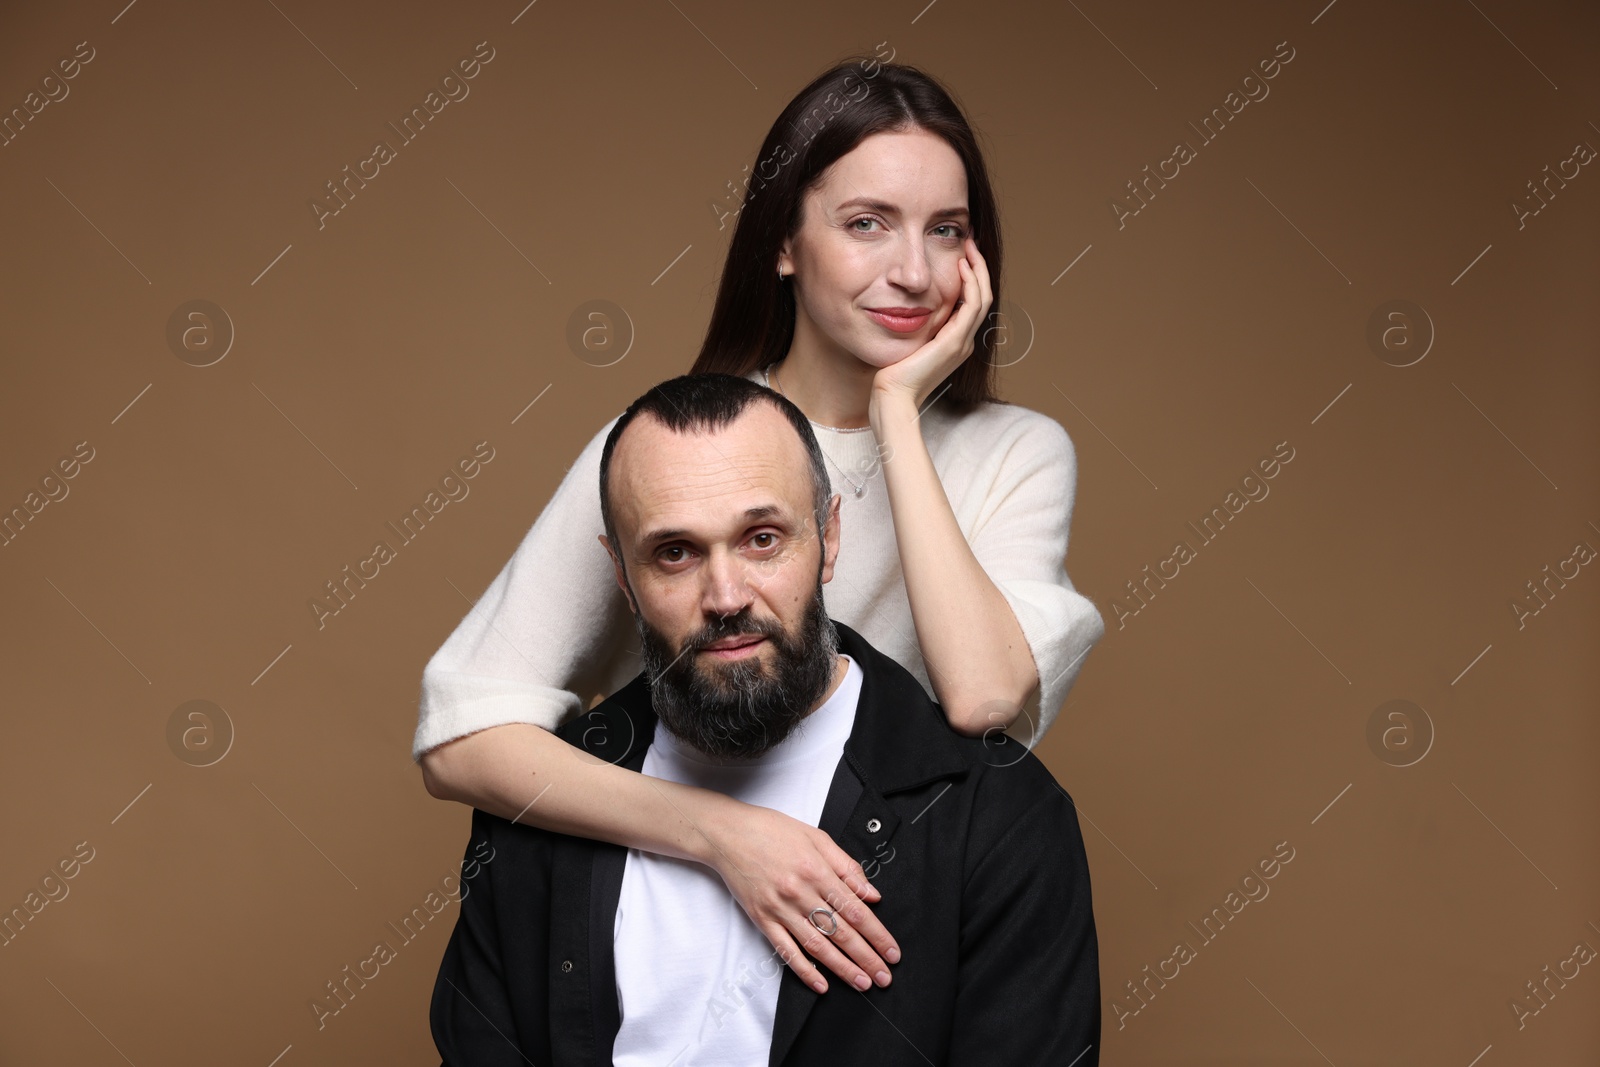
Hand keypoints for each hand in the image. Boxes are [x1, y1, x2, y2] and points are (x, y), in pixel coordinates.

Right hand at [708, 803, 899, 993]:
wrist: (727, 834)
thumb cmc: (771, 830)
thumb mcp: (816, 838)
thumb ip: (847, 867)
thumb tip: (872, 894)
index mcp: (816, 870)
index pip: (855, 910)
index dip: (877, 934)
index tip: (891, 951)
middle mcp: (799, 892)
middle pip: (840, 932)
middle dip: (867, 957)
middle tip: (884, 977)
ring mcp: (780, 909)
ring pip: (817, 945)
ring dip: (842, 968)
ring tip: (862, 983)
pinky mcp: (762, 919)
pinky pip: (786, 950)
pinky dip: (804, 970)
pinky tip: (821, 984)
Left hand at [870, 236, 993, 411]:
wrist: (892, 397)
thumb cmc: (892, 374)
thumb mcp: (906, 343)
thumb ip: (914, 326)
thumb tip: (905, 304)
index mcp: (955, 342)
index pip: (971, 303)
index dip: (971, 276)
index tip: (962, 254)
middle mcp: (963, 341)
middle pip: (982, 296)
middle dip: (979, 267)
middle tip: (971, 242)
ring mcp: (961, 342)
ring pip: (983, 298)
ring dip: (978, 269)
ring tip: (970, 247)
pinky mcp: (954, 342)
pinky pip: (972, 306)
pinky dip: (971, 283)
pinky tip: (962, 266)